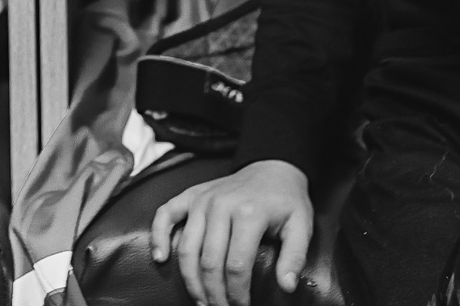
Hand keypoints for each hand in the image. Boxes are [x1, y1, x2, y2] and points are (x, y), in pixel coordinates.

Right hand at [150, 161, 313, 304]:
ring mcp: (202, 200)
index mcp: (248, 213)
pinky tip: (160, 258)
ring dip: (190, 279)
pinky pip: (166, 214)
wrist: (272, 167)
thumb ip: (295, 257)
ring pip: (187, 247)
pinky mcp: (191, 195)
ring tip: (200, 300)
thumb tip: (287, 286)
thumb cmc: (286, 201)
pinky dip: (159, 236)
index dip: (237, 293)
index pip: (237, 265)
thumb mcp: (301, 226)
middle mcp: (220, 205)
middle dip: (214, 293)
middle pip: (209, 261)